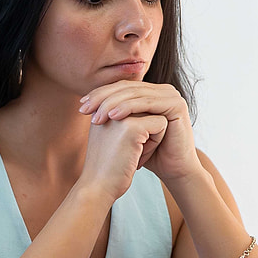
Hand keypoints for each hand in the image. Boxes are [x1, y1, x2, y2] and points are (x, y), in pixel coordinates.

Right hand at [78, 111, 167, 203]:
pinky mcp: (132, 126)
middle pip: (147, 107)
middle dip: (147, 128)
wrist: (97, 187)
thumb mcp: (110, 135)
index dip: (139, 125)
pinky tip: (138, 156)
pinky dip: (155, 142)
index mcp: (103, 104)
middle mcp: (110, 104)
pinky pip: (161, 124)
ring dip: (152, 136)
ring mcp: (120, 114)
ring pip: (156, 114)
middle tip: (131, 151)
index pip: (136, 102)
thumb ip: (122, 119)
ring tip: (134, 153)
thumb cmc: (106, 166)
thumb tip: (145, 109)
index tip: (123, 146)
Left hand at [79, 82, 202, 182]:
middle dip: (102, 98)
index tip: (80, 106)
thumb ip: (113, 113)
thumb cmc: (148, 154)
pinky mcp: (177, 104)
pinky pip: (148, 103)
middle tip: (84, 109)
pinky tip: (113, 116)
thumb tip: (84, 102)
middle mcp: (162, 90)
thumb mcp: (126, 130)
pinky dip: (129, 108)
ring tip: (96, 115)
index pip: (121, 87)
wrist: (173, 170)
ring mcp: (171, 95)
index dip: (100, 94)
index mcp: (151, 92)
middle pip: (126, 88)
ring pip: (135, 94)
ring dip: (112, 103)